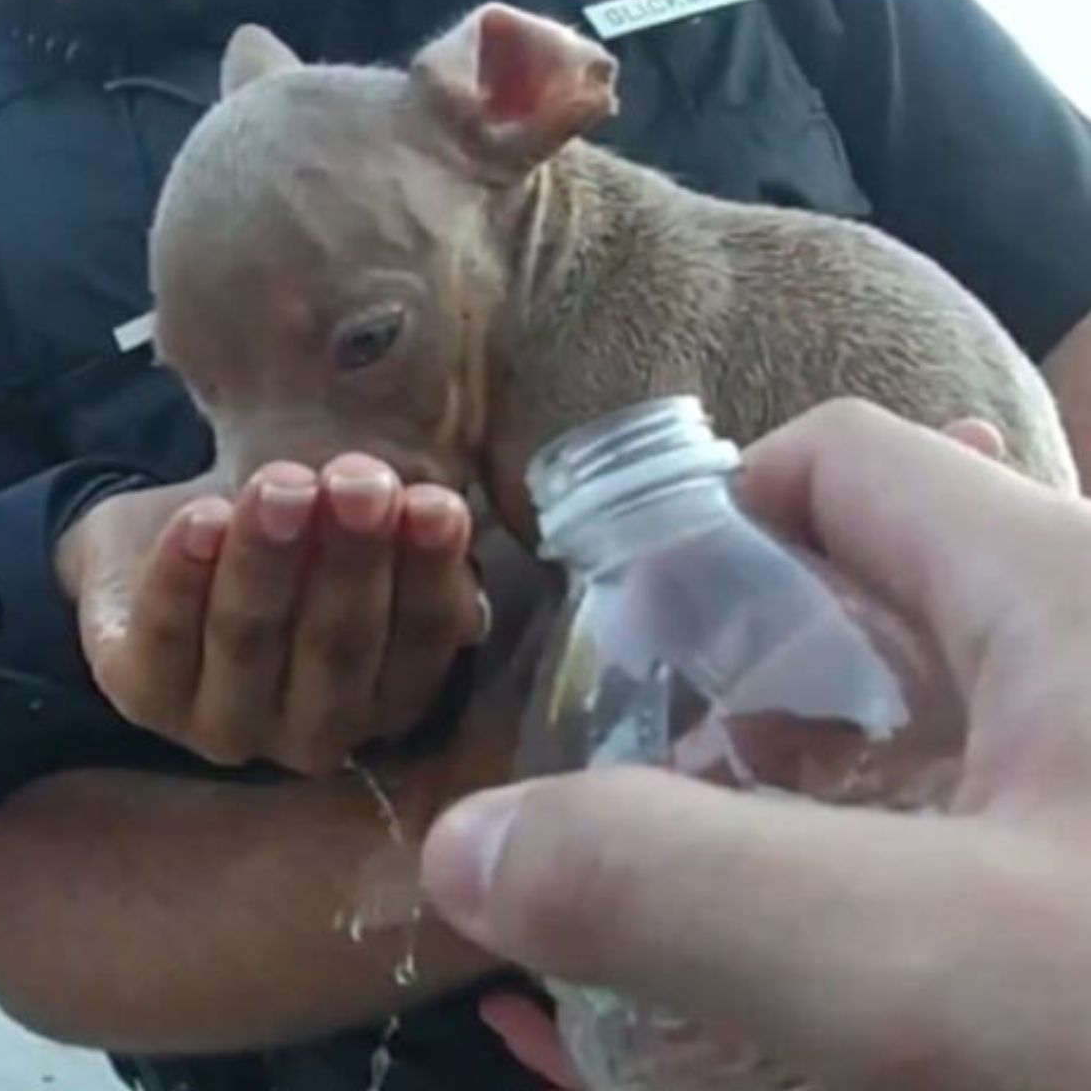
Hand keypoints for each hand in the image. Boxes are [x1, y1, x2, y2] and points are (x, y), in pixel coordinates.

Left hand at [56, 454, 487, 774]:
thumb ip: (411, 535)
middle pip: (336, 647)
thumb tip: (458, 543)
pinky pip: (164, 637)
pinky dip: (181, 575)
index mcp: (384, 696)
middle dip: (351, 559)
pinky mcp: (144, 699)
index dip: (429, 575)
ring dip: (267, 560)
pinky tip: (201, 519)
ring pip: (250, 640)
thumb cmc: (294, 531)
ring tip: (282, 485)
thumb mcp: (356, 523)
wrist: (179, 526)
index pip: (419, 644)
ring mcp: (223, 726)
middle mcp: (311, 731)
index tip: (436, 503)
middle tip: (357, 480)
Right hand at [420, 399, 1090, 1090]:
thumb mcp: (941, 958)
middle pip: (862, 622)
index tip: (612, 664)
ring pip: (914, 770)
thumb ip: (684, 889)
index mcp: (1058, 588)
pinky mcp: (1087, 912)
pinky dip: (847, 931)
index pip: (834, 462)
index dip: (696, 531)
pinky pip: (963, 879)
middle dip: (721, 714)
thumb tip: (461, 848)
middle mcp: (1089, 660)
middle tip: (635, 826)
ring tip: (681, 934)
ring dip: (777, 840)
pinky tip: (756, 1026)